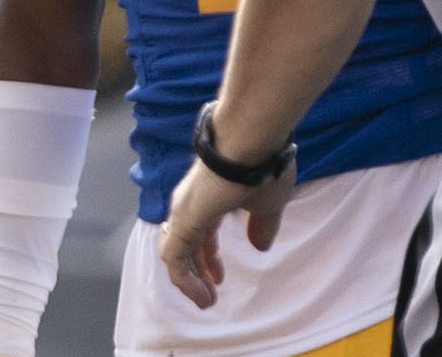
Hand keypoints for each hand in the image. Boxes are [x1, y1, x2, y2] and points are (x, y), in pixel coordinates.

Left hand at [157, 153, 296, 308]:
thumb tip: (261, 245)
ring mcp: (183, 210)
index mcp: (210, 197)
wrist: (250, 140)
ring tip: (206, 301)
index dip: (208, 256)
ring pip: (176, 252)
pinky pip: (173, 257)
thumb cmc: (262, 165)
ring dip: (189, 280)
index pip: (201, 231)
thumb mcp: (268, 204)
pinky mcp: (182, 218)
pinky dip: (183, 280)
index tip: (220, 277)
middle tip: (211, 292)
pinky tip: (200, 296)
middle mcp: (190, 203)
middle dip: (197, 271)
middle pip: (186, 243)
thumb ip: (262, 226)